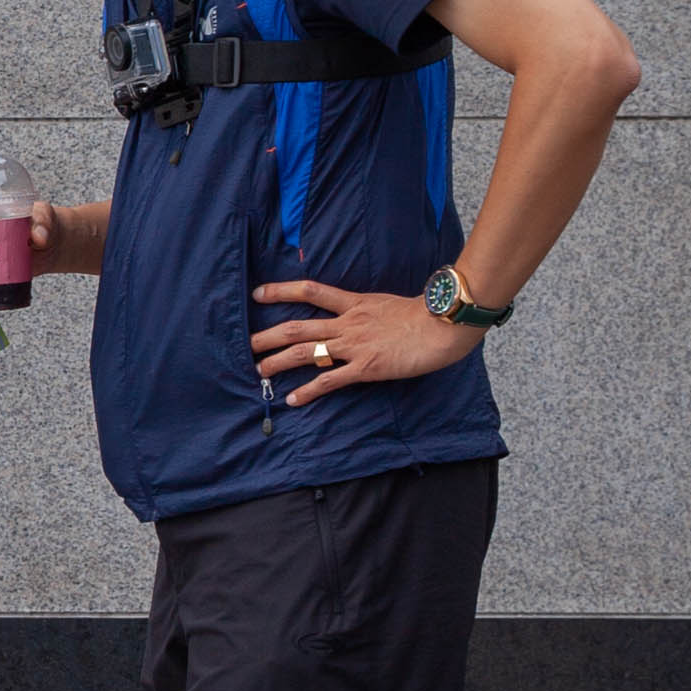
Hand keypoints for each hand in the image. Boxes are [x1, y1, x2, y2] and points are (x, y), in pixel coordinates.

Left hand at [252, 279, 478, 403]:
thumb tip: (355, 314)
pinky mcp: (365, 367)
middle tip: (246, 344)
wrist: (444, 325)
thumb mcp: (388, 304)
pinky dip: (308, 391)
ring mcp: (354, 346)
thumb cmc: (425, 315)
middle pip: (297, 327)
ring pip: (305, 353)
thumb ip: (367, 309)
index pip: (310, 291)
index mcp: (354, 303)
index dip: (281, 291)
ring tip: (259, 371)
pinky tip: (292, 400)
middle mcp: (347, 323)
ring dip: (278, 362)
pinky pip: (329, 381)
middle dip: (267, 336)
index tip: (257, 293)